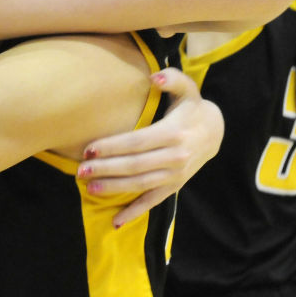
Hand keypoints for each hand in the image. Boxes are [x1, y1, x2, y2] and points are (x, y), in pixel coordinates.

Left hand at [77, 67, 223, 227]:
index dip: (112, 147)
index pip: (137, 142)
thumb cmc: (192, 107)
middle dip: (106, 169)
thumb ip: (172, 78)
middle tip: (80, 170)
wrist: (215, 132)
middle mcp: (174, 157)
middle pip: (134, 166)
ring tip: (88, 187)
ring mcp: (175, 175)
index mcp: (173, 133)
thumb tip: (155, 76)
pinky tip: (116, 220)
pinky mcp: (174, 187)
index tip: (89, 148)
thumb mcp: (187, 88)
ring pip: (139, 185)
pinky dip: (134, 212)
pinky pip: (152, 202)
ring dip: (113, 188)